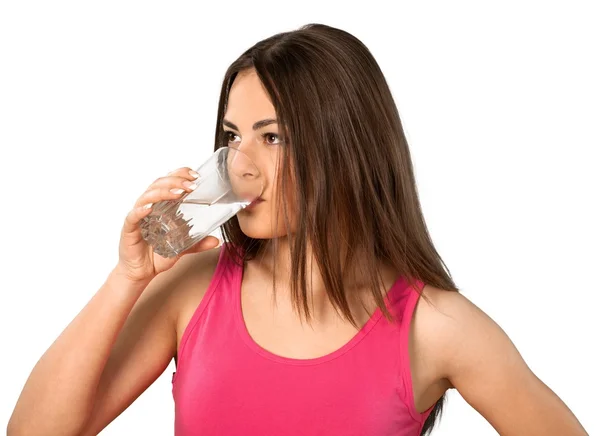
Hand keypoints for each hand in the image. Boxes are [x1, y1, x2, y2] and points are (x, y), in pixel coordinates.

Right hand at [115, 167, 219, 282]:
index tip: (196, 176)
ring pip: (146, 196)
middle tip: (191, 185)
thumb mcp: (182, 247)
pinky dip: (140, 210)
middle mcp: (149, 206)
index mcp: (161, 206)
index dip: (180, 175)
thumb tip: (217, 241)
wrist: (142, 272)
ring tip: (177, 193)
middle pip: (159, 184)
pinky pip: (133, 216)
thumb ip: (197, 242)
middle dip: (176, 181)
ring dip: (162, 192)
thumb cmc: (157, 254)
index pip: (168, 182)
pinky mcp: (129, 228)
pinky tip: (149, 208)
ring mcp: (138, 216)